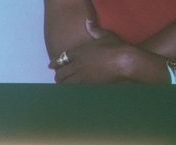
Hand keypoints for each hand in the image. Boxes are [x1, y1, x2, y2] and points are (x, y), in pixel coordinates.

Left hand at [50, 20, 167, 83]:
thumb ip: (94, 30)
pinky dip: (71, 90)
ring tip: (63, 85)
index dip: (54, 63)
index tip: (51, 66)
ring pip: (65, 82)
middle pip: (60, 73)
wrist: (124, 62)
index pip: (62, 58)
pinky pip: (74, 89)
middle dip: (58, 76)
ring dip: (63, 84)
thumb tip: (88, 21)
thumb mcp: (105, 35)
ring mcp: (81, 76)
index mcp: (79, 51)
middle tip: (58, 78)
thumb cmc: (116, 47)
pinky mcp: (87, 85)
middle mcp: (76, 64)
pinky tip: (70, 92)